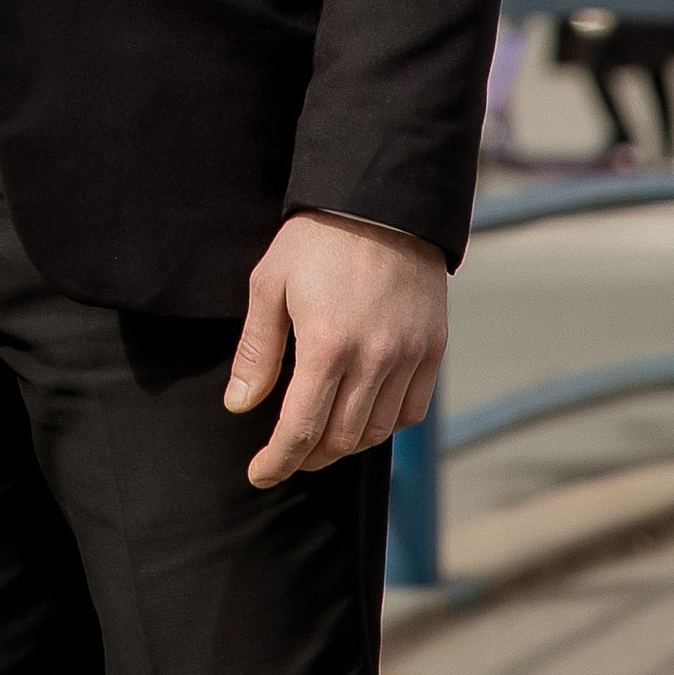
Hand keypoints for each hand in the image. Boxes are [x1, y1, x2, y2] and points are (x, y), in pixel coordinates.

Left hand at [223, 211, 446, 489]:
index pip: (301, 428)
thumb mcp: (270, 284)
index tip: (260, 473)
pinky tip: (363, 416)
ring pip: (377, 432)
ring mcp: (409, 356)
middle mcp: (374, 359)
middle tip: (287, 453)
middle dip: (308, 456)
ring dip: (345, 445)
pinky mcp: (432, 349)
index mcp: (328, 345)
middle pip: (342, 440)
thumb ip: (257, 350)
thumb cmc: (316, 239)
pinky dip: (385, 424)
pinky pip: (410, 411)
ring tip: (321, 438)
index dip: (278, 460)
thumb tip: (240, 404)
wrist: (381, 202)